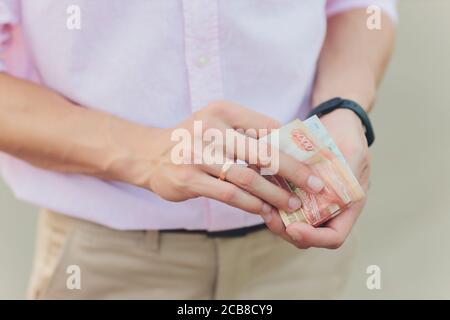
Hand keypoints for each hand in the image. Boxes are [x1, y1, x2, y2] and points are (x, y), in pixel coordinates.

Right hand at [133, 101, 324, 217]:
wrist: (151, 154)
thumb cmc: (194, 139)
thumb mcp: (218, 123)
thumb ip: (248, 131)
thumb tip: (290, 146)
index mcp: (223, 111)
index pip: (268, 127)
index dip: (294, 146)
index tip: (314, 161)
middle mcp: (211, 130)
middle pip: (263, 153)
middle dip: (294, 171)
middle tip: (316, 185)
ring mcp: (198, 155)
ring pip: (247, 178)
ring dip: (274, 194)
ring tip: (292, 204)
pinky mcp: (189, 179)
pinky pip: (228, 194)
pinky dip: (250, 204)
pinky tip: (264, 211)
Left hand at [264, 108, 369, 248]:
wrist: (337, 121)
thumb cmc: (348, 135)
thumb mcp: (351, 151)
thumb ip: (344, 171)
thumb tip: (325, 189)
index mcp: (349, 206)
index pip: (333, 237)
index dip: (314, 238)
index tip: (294, 227)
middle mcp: (330, 209)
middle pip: (308, 235)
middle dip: (287, 230)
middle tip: (269, 217)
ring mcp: (313, 201)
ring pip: (292, 222)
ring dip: (276, 219)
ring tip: (262, 207)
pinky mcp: (297, 190)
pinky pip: (283, 204)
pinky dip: (271, 202)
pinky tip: (258, 190)